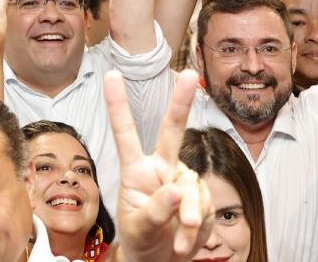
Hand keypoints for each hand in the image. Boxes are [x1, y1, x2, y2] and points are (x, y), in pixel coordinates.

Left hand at [104, 70, 212, 261]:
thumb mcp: (137, 227)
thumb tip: (176, 191)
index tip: (111, 74)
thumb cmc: (140, 239)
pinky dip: (196, 231)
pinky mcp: (202, 198)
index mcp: (135, 170)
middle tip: (189, 76)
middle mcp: (161, 167)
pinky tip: (185, 241)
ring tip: (179, 242)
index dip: (118, 104)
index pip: (125, 134)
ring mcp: (183, 181)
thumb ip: (154, 210)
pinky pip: (206, 210)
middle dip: (181, 102)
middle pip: (172, 130)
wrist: (160, 261)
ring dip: (189, 218)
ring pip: (193, 190)